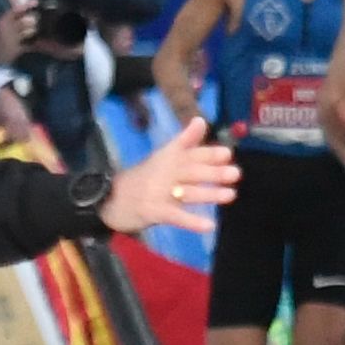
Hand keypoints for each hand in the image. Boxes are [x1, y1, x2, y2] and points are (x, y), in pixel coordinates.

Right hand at [99, 120, 238, 237]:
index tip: (227, 153)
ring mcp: (158, 192)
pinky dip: (191, 221)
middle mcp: (164, 172)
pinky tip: (209, 225)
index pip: (189, 153)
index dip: (207, 153)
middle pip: (190, 171)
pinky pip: (175, 216)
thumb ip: (185, 141)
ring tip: (230, 195)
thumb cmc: (143, 177)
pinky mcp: (153, 211)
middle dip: (213, 172)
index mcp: (168, 158)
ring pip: (186, 192)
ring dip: (208, 194)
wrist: (108, 197)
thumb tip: (201, 120)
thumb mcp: (163, 156)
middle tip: (236, 174)